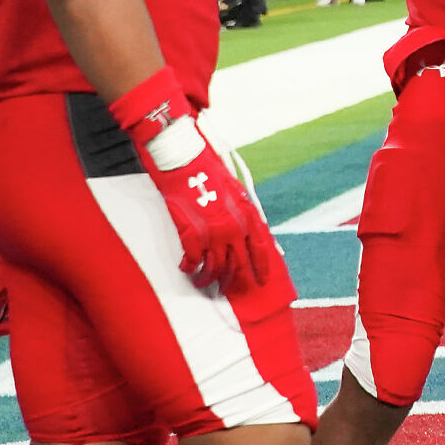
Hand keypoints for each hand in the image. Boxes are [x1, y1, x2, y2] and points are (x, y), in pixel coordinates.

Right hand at [111, 67, 274, 291]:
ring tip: (204, 283)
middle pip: (240, 263)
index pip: (261, 247)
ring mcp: (213, 230)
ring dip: (210, 279)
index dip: (261, 266)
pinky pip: (193, 260)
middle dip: (236, 279)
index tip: (262, 281)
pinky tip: (187, 269)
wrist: (182, 156)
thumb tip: (244, 227)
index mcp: (246, 212)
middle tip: (230, 289)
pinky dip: (190, 268)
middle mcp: (234, 225)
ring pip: (216, 267)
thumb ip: (239, 209)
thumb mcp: (231, 187)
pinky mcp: (190, 231)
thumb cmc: (205, 167)